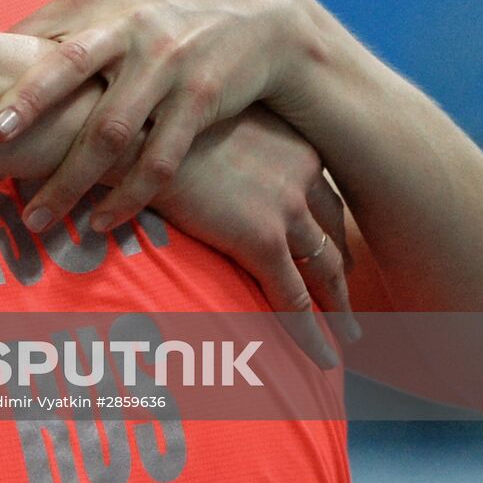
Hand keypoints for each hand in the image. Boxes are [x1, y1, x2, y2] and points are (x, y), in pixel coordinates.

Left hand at [0, 0, 316, 231]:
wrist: (258, 13)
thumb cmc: (159, 14)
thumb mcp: (110, 2)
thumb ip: (55, 26)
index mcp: (95, 3)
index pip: (36, 38)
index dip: (2, 75)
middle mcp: (129, 30)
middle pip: (70, 68)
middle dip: (29, 103)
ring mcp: (167, 65)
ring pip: (111, 131)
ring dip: (71, 180)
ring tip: (36, 219)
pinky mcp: (200, 101)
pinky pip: (160, 159)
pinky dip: (129, 195)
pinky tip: (101, 222)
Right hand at [143, 107, 358, 366]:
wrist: (134, 128)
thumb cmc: (153, 124)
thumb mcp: (208, 127)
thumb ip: (226, 148)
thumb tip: (210, 168)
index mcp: (289, 142)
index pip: (321, 193)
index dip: (328, 227)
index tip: (332, 250)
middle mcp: (300, 171)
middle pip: (332, 230)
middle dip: (341, 268)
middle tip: (346, 299)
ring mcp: (285, 206)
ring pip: (325, 268)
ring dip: (338, 304)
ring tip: (348, 333)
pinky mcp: (262, 239)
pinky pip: (294, 297)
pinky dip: (312, 332)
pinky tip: (323, 358)